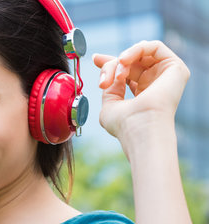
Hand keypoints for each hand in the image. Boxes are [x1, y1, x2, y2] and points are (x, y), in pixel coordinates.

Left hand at [93, 41, 189, 155]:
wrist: (140, 128)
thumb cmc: (125, 124)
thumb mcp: (109, 103)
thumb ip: (110, 86)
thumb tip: (109, 69)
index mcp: (142, 93)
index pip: (128, 70)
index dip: (112, 63)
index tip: (96, 59)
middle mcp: (155, 83)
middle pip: (131, 61)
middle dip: (112, 64)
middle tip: (104, 81)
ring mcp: (166, 75)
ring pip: (140, 53)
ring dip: (122, 60)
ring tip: (117, 76)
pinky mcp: (176, 68)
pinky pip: (155, 46)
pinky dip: (136, 49)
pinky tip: (124, 61)